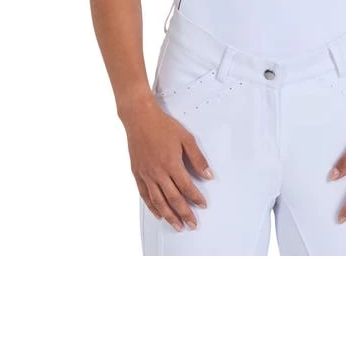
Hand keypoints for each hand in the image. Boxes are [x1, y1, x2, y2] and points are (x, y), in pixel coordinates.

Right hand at [125, 98, 212, 231]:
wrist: (139, 118)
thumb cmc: (162, 126)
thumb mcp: (186, 138)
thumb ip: (197, 158)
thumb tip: (208, 174)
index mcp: (171, 164)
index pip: (187, 187)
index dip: (196, 198)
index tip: (203, 205)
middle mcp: (158, 172)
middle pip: (173, 199)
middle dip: (184, 213)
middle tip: (192, 224)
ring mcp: (146, 174)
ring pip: (158, 201)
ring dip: (169, 215)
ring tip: (177, 226)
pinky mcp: (137, 174)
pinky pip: (145, 195)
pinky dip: (152, 207)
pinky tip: (158, 214)